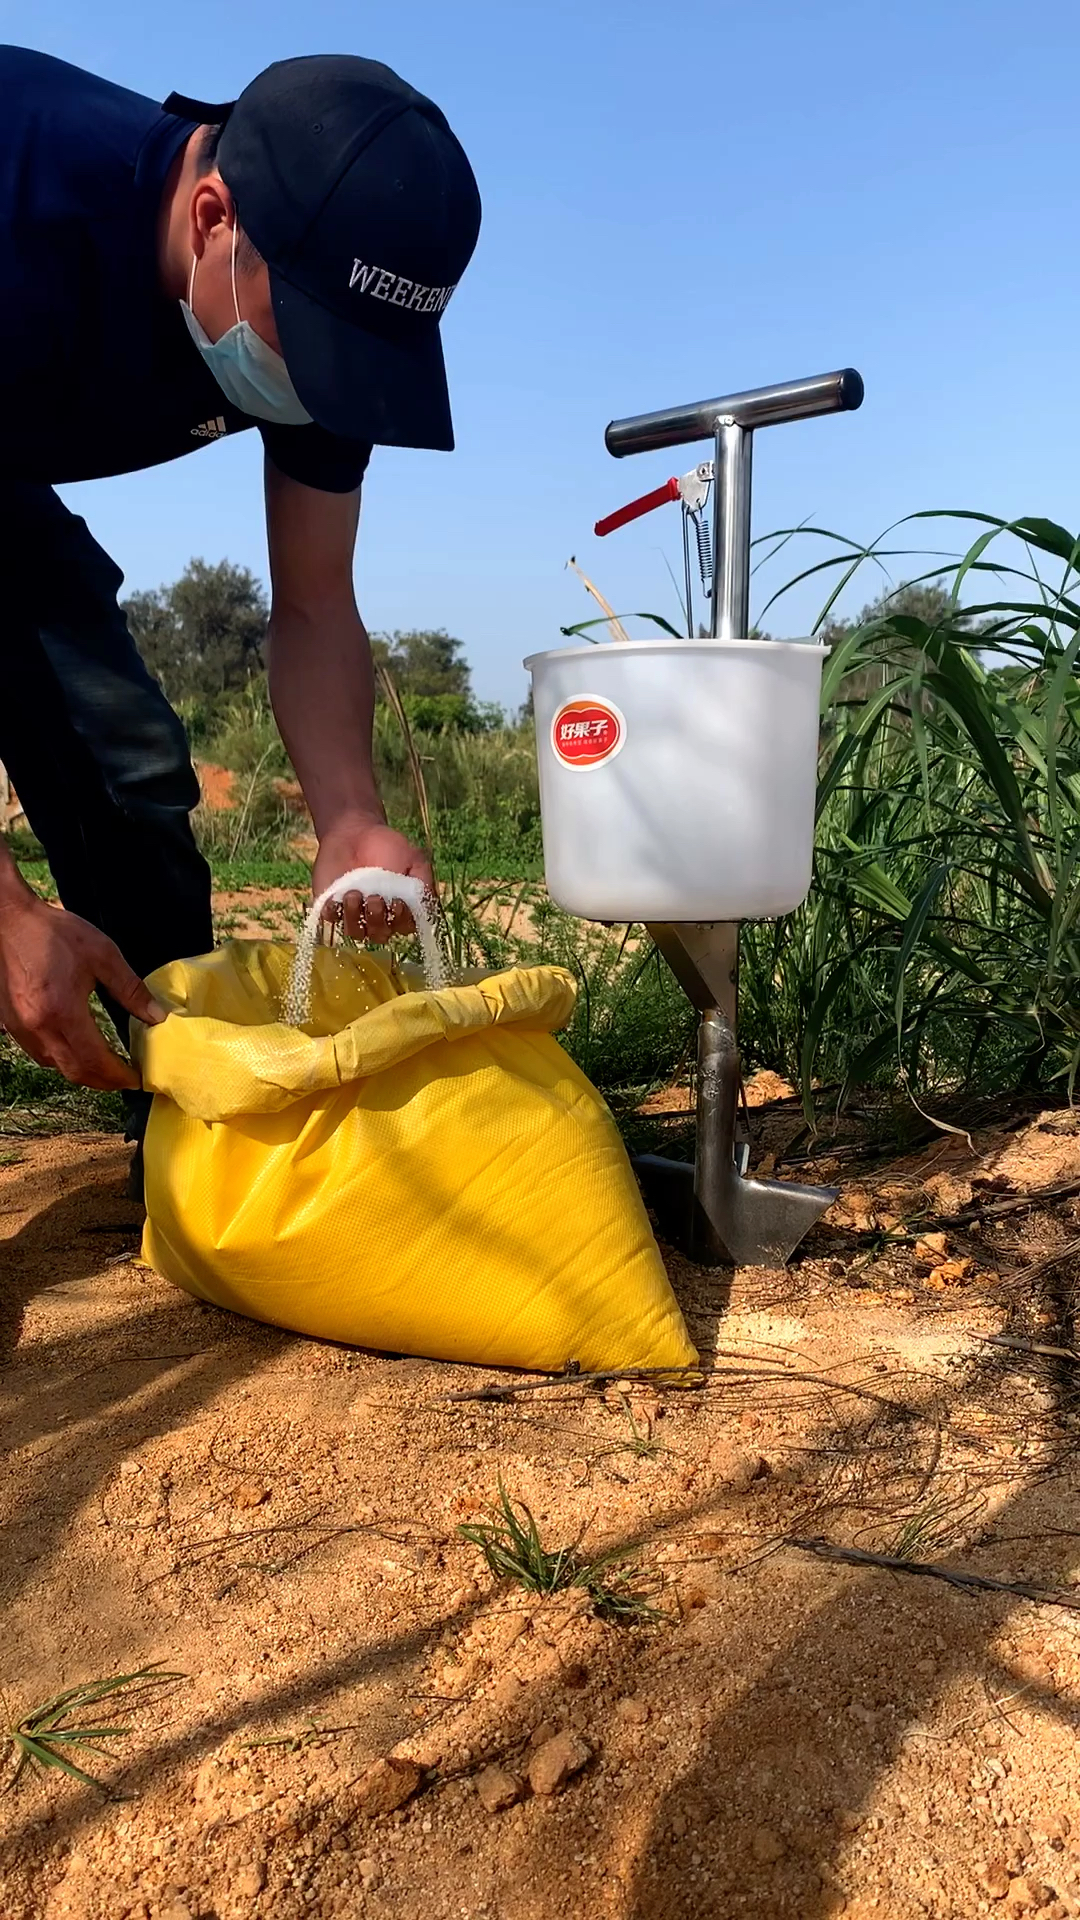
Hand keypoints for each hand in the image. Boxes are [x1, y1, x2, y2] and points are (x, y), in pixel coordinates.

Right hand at [0, 890, 165, 1090]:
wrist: (7, 920)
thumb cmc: (52, 932)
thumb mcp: (102, 955)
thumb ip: (131, 989)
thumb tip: (157, 1016)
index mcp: (63, 1012)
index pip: (95, 1061)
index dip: (118, 1075)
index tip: (137, 1077)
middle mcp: (39, 1027)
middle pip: (75, 1072)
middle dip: (104, 1081)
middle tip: (125, 1078)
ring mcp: (21, 1028)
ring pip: (55, 1066)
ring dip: (82, 1071)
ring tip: (105, 1066)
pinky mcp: (11, 1023)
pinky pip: (39, 1053)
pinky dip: (61, 1058)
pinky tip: (75, 1048)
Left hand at [312, 819, 434, 942]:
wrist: (354, 832)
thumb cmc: (387, 846)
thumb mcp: (413, 859)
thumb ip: (423, 882)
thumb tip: (426, 905)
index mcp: (401, 910)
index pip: (405, 926)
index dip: (401, 919)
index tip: (397, 902)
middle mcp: (378, 919)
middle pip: (380, 934)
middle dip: (377, 919)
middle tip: (374, 898)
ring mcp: (354, 916)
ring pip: (356, 932)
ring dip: (355, 918)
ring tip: (353, 894)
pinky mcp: (332, 908)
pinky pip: (331, 919)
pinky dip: (333, 912)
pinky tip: (335, 899)